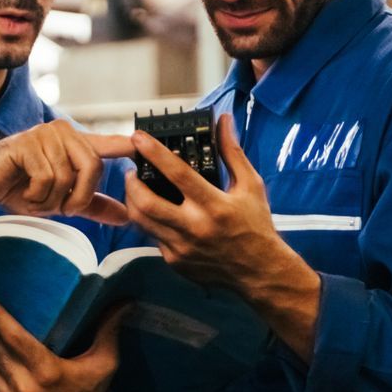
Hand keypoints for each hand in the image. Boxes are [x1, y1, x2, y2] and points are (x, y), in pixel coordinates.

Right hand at [0, 119, 132, 221]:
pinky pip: (47, 177)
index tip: (144, 144)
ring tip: (36, 199)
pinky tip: (25, 193)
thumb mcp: (61, 201)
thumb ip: (92, 205)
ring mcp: (46, 135)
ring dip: (52, 200)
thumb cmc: (20, 188)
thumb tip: (126, 215)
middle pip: (93, 167)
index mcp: (76, 144)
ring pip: (67, 176)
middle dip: (79, 196)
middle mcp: (64, 133)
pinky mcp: (28, 143)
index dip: (128, 145)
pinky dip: (37, 195)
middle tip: (62, 209)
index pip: (108, 143)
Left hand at [125, 114, 320, 358]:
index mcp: (214, 206)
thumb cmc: (256, 225)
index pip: (178, 174)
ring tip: (136, 188)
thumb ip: (232, 152)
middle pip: (146, 203)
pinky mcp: (174, 261)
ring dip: (132, 201)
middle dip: (131, 183)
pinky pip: (152, 237)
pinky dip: (150, 221)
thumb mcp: (250, 185)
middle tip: (131, 170)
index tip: (138, 138)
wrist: (260, 271)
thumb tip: (223, 120)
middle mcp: (195, 228)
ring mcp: (181, 248)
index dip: (155, 154)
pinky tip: (155, 211)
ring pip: (141, 221)